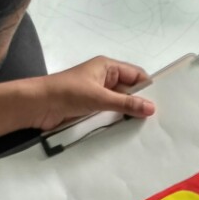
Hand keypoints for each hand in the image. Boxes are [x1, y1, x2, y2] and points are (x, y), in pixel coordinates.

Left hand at [28, 56, 155, 130]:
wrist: (36, 105)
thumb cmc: (67, 93)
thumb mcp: (99, 97)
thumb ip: (125, 104)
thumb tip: (151, 108)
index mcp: (107, 67)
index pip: (136, 75)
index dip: (148, 88)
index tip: (161, 103)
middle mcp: (104, 79)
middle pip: (129, 91)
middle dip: (140, 103)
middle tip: (157, 120)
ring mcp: (97, 95)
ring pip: (120, 104)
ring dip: (128, 114)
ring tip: (146, 129)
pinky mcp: (90, 109)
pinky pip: (109, 114)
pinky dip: (117, 121)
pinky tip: (128, 132)